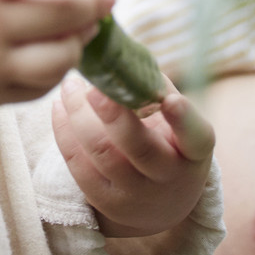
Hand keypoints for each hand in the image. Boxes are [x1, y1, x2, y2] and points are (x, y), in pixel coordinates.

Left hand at [52, 74, 214, 237]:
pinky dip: (64, 131)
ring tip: (69, 86)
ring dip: (78, 113)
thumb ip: (154, 88)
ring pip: (101, 152)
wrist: (158, 200)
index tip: (170, 100)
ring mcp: (136, 194)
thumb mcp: (174, 120)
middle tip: (93, 86)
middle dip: (113, 114)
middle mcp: (168, 177)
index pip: (195, 137)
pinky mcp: (105, 200)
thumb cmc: (166, 141)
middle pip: (138, 147)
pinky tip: (59, 106)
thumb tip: (120, 54)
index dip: (183, 120)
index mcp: (193, 151)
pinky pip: (77, 164)